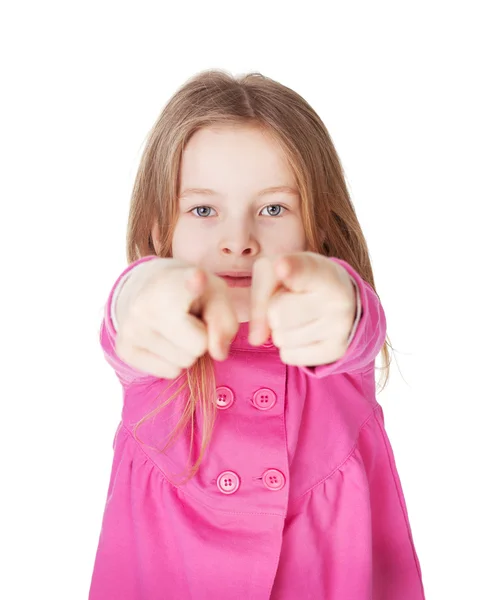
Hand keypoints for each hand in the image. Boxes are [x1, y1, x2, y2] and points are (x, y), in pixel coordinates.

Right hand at [115, 259, 238, 378]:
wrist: (147, 288)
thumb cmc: (192, 293)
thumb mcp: (217, 295)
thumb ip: (225, 321)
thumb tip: (218, 354)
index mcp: (175, 281)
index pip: (189, 283)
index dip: (194, 282)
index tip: (197, 277)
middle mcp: (146, 302)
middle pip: (197, 347)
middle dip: (200, 339)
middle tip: (188, 320)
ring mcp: (131, 327)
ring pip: (182, 363)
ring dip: (186, 350)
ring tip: (176, 327)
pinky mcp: (124, 349)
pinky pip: (169, 372)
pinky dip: (172, 361)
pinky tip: (163, 338)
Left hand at [248, 252, 355, 366]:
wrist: (339, 294)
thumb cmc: (299, 279)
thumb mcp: (275, 272)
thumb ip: (260, 297)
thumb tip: (256, 340)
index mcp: (323, 272)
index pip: (304, 272)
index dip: (292, 270)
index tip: (281, 266)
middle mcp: (339, 299)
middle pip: (277, 314)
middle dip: (274, 309)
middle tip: (291, 300)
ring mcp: (341, 327)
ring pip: (281, 338)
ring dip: (280, 329)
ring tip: (299, 314)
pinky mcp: (336, 351)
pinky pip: (289, 355)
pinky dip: (289, 346)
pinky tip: (304, 331)